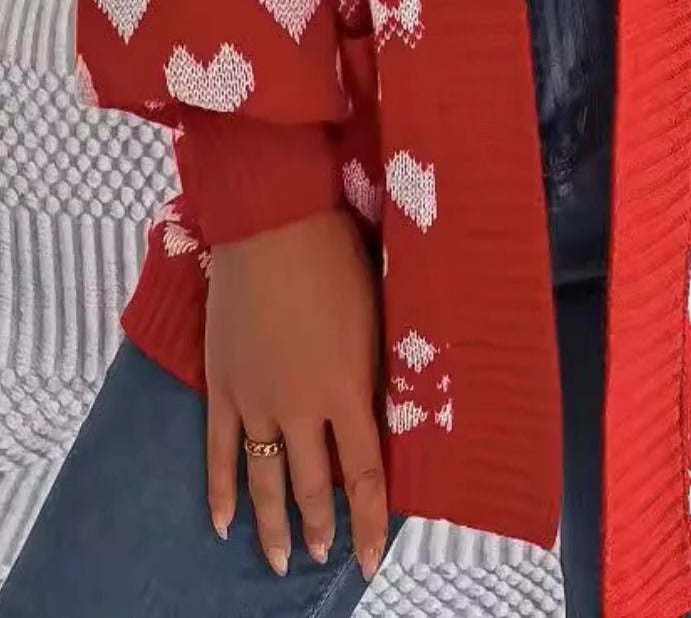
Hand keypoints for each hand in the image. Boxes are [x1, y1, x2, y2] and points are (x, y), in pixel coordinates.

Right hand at [205, 210, 386, 581]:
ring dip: (274, 524)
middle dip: (321, 527)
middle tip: (323, 556)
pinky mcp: (222, 385)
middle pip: (313, 484)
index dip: (370, 521)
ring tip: (282, 559)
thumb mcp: (375, 317)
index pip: (364, 474)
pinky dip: (219, 491)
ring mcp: (256, 400)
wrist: (273, 225)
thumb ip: (372, 372)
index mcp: (348, 389)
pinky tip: (222, 522)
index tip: (373, 558)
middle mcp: (301, 408)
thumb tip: (378, 409)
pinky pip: (219, 451)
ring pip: (264, 479)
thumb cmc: (336, 258)